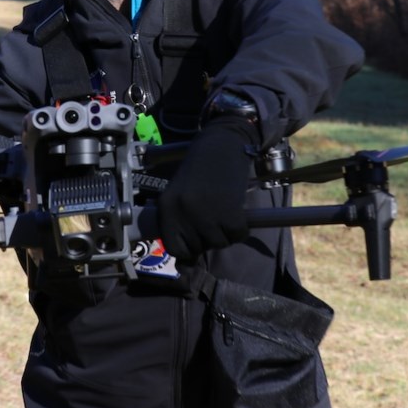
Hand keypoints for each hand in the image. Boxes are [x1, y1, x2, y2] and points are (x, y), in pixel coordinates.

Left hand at [157, 117, 259, 259]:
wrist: (221, 144)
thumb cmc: (201, 171)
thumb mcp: (181, 195)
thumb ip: (180, 223)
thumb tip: (185, 263)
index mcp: (167, 208)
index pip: (175, 247)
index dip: (188, 248)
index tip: (197, 242)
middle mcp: (183, 212)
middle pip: (199, 246)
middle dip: (209, 236)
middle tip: (214, 215)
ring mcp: (206, 213)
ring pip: (219, 242)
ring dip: (225, 231)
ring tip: (224, 209)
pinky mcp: (229, 212)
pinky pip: (237, 234)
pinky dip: (240, 228)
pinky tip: (236, 210)